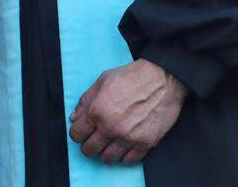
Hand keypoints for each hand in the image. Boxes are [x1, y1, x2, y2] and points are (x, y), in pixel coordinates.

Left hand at [67, 59, 186, 164]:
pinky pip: (128, 161)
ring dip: (106, 152)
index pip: (76, 134)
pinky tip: (125, 144)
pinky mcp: (145, 143)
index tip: (83, 131)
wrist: (162, 78)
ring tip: (110, 142)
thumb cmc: (133, 77)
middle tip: (95, 138)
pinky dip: (125, 155)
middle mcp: (111, 127)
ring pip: (107, 159)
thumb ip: (85, 100)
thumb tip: (74, 117)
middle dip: (89, 145)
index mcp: (97, 111)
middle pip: (89, 150)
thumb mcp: (102, 81)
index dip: (77, 133)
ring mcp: (128, 138)